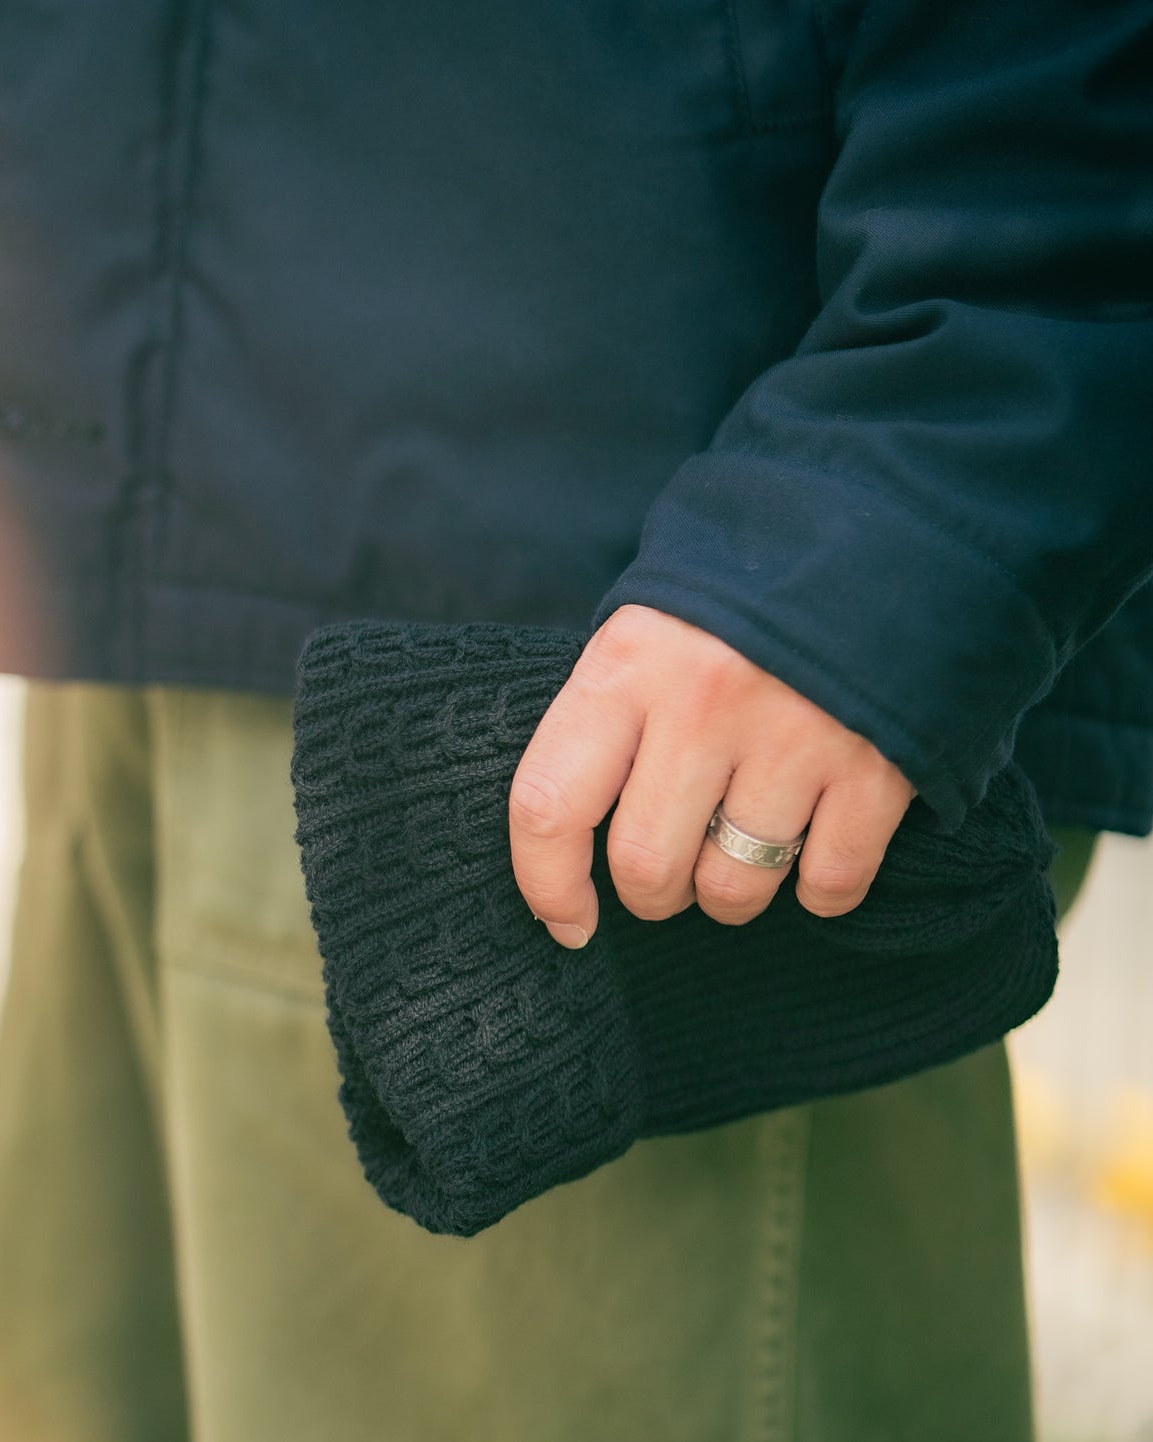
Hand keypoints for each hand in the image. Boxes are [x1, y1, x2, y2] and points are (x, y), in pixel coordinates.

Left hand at [509, 606, 913, 942]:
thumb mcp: (654, 624)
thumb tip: (572, 834)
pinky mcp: (880, 766)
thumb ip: (613, 714)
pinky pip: (829, 883)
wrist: (894, 520)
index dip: (546, 885)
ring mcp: (797, 737)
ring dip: (731, 894)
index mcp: (630, 664)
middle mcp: (704, 703)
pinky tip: (816, 853)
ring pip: (734, 889)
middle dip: (652, 895)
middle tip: (671, 875)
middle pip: (646, 866)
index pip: (550, 805)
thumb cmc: (749, 589)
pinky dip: (819, 891)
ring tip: (742, 854)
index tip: (568, 921)